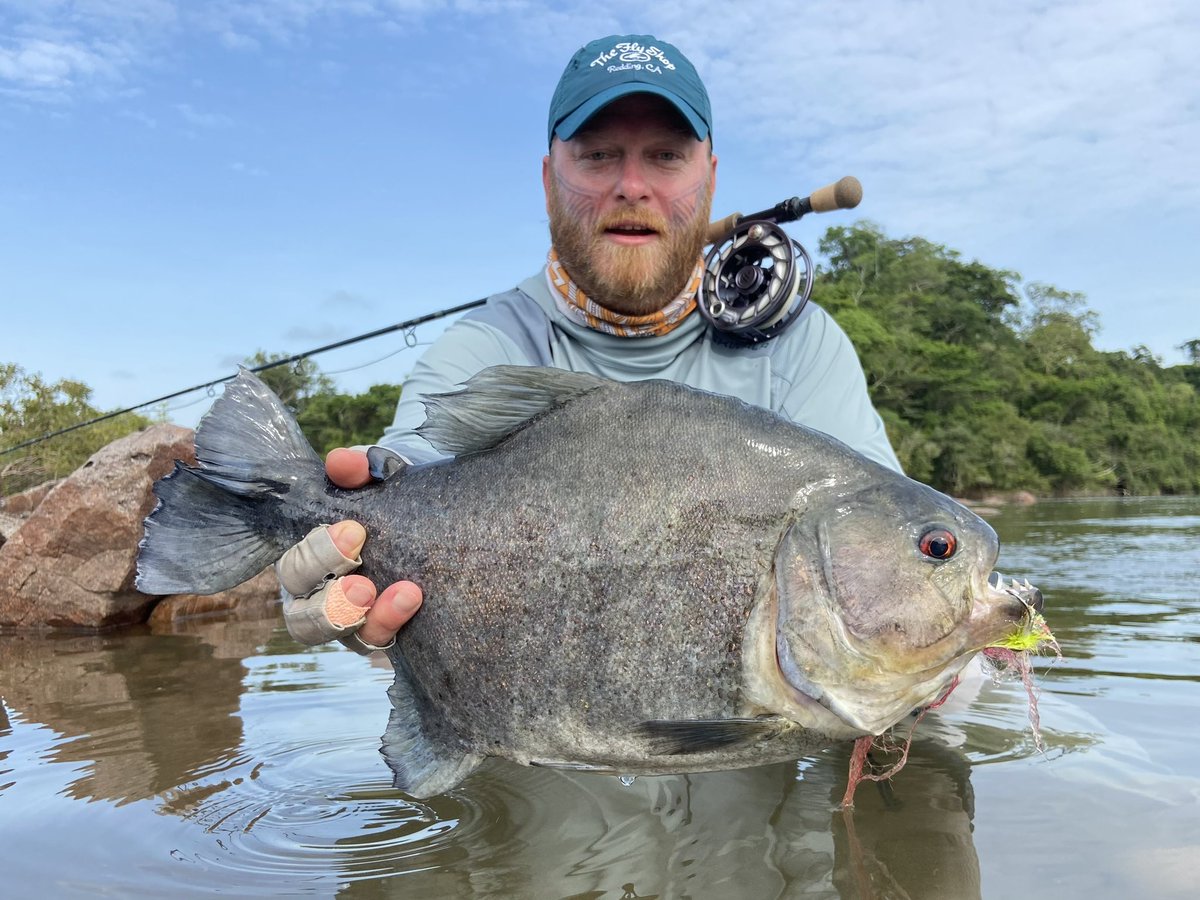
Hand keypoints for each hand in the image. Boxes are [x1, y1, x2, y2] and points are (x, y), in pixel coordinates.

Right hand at [275, 447, 422, 653]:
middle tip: (365, 580)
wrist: (430, 517)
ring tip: (404, 594)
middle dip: (332, 600)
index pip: (294, 568)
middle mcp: (319, 598)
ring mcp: (350, 623)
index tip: (355, 530)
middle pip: (303, 617)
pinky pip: (378, 643)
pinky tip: (416, 604)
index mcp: (307, 560)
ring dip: (366, 620)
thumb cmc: (388, 497)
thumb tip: (342, 462)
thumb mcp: (377, 477)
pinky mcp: (382, 635)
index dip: (318, 553)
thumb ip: (358, 468)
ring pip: (342, 640)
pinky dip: (394, 624)